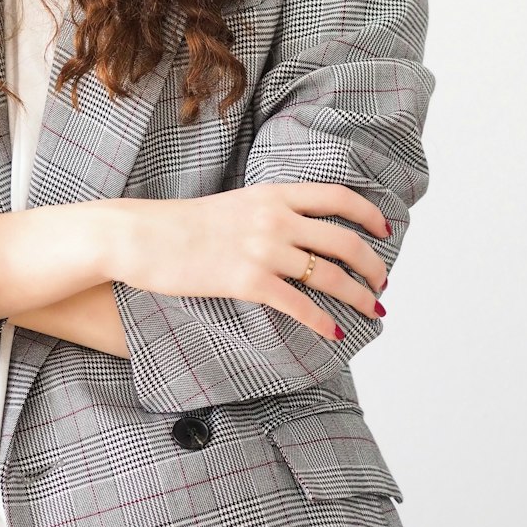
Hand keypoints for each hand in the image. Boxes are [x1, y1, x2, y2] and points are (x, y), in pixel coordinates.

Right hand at [110, 182, 390, 341]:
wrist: (143, 237)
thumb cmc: (181, 224)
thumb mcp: (233, 205)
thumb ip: (268, 212)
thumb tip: (297, 231)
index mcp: (272, 193)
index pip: (336, 197)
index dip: (368, 214)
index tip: (384, 231)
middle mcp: (274, 218)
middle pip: (343, 240)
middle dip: (372, 265)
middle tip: (382, 282)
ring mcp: (263, 249)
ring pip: (329, 275)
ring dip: (358, 296)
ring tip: (373, 309)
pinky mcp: (248, 281)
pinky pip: (299, 305)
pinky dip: (323, 322)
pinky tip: (334, 333)